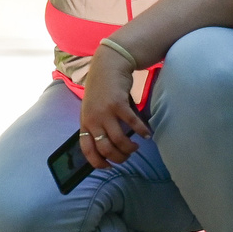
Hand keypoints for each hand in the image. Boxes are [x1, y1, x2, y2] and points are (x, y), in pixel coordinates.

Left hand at [78, 45, 149, 167]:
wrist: (108, 65)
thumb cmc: (102, 88)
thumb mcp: (92, 109)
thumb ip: (97, 125)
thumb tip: (108, 147)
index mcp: (85, 122)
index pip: (87, 149)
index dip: (97, 162)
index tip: (109, 166)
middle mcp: (93, 119)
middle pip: (105, 149)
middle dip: (119, 158)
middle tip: (128, 156)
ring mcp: (105, 112)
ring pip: (118, 140)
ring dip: (130, 148)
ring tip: (136, 146)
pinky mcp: (119, 104)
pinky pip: (132, 124)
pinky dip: (141, 131)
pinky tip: (147, 134)